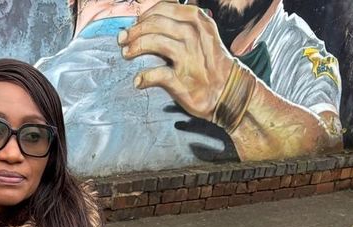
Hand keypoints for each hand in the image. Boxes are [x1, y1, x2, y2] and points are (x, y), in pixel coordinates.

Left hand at [118, 1, 235, 120]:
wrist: (229, 91)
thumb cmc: (211, 63)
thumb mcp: (204, 34)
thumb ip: (184, 24)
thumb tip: (153, 20)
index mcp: (197, 21)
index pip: (164, 9)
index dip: (145, 16)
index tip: (135, 24)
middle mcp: (194, 35)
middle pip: (155, 24)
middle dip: (135, 31)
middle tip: (123, 39)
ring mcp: (189, 58)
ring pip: (154, 42)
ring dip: (135, 47)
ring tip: (126, 53)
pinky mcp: (183, 80)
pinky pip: (157, 74)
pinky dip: (144, 77)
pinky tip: (138, 81)